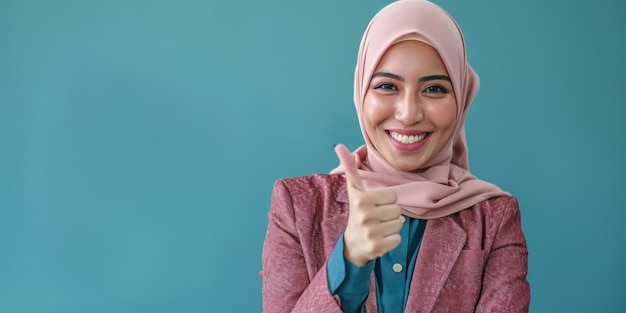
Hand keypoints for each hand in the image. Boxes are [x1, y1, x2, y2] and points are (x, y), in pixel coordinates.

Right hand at [334, 144, 404, 266]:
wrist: (352, 245)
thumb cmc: (357, 213)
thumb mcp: (354, 191)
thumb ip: (350, 169)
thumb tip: (339, 145)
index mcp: (361, 199)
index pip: (393, 195)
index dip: (386, 200)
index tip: (374, 205)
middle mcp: (365, 215)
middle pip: (398, 210)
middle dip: (390, 214)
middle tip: (377, 218)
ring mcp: (371, 233)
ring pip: (400, 223)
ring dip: (392, 226)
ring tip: (379, 228)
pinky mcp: (377, 248)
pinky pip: (398, 239)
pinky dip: (392, 240)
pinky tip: (380, 239)